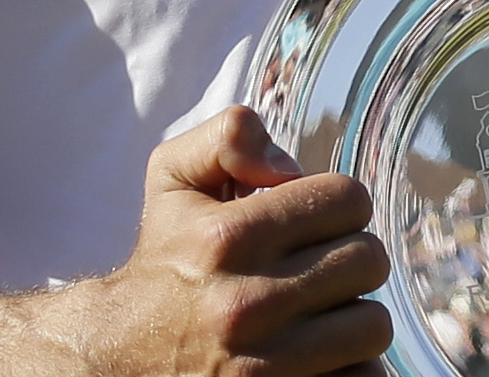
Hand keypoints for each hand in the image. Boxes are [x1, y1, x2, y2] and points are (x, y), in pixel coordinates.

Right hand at [38, 106, 393, 376]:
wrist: (116, 355)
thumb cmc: (163, 261)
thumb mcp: (172, 178)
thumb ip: (230, 135)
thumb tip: (288, 165)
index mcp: (228, 238)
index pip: (349, 199)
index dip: (335, 206)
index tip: (311, 223)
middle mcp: (246, 303)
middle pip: (369, 260)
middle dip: (346, 259)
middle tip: (314, 270)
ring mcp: (263, 366)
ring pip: (372, 325)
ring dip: (351, 317)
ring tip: (315, 315)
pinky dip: (348, 367)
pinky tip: (317, 355)